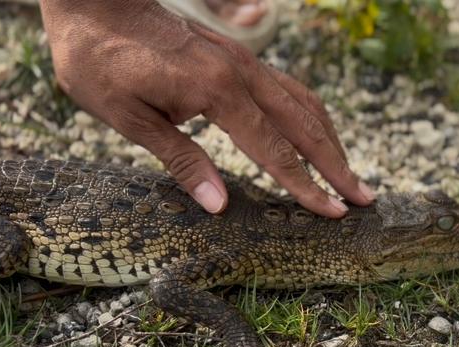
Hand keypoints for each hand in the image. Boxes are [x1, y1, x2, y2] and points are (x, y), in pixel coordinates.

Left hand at [39, 0, 373, 217]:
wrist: (94, 3)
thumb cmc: (100, 62)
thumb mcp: (130, 118)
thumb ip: (181, 161)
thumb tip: (219, 205)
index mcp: (217, 91)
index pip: (274, 150)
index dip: (306, 186)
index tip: (334, 213)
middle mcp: (241, 73)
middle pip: (305, 125)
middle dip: (337, 165)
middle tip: (365, 198)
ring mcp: (243, 60)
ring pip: (304, 102)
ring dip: (330, 139)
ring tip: (349, 172)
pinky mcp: (237, 56)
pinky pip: (288, 87)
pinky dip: (310, 116)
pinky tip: (315, 134)